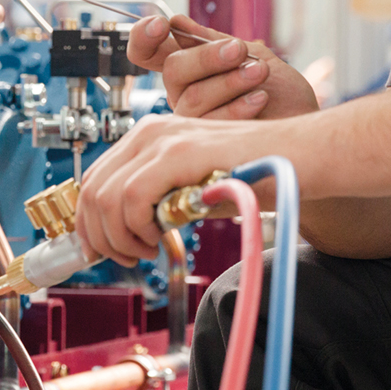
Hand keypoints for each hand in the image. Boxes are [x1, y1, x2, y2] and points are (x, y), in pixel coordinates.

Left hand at [75, 113, 279, 265]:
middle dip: (99, 235)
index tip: (100, 250)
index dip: (89, 222)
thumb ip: (161, 200)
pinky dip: (137, 227)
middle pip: (92, 190)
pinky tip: (159, 239)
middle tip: (124, 258)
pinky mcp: (180, 152)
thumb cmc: (257, 173)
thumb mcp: (194, 188)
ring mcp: (163, 138)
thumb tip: (127, 232)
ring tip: (147, 250)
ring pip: (105, 196)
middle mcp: (150, 131)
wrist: (301, 157)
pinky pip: (132, 196)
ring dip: (119, 236)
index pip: (95, 180)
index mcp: (149, 136)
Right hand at [128, 15, 318, 119]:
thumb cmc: (282, 94)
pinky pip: (207, 123)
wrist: (305, 126)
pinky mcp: (203, 148)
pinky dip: (237, 107)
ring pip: (192, 96)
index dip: (145, 36)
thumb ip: (213, 42)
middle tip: (239, 50)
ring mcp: (189, 124)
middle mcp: (182, 95)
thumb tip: (177, 22)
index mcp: (188, 69)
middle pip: (173, 69)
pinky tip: (259, 99)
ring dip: (230, 81)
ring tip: (260, 74)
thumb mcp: (251, 55)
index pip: (147, 51)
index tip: (163, 24)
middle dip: (207, 57)